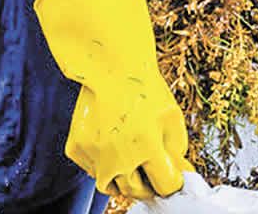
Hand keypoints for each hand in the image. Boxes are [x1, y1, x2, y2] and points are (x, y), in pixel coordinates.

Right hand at [35, 0, 190, 199]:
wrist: (110, 65)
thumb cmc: (144, 88)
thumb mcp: (172, 116)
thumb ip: (178, 151)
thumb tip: (180, 174)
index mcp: (148, 147)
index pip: (165, 186)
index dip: (171, 180)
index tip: (171, 172)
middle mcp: (119, 156)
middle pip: (138, 191)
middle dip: (150, 183)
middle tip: (153, 168)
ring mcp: (95, 154)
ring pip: (112, 186)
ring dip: (126, 179)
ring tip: (133, 161)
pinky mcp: (77, 148)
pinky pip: (91, 170)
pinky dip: (102, 166)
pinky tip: (111, 148)